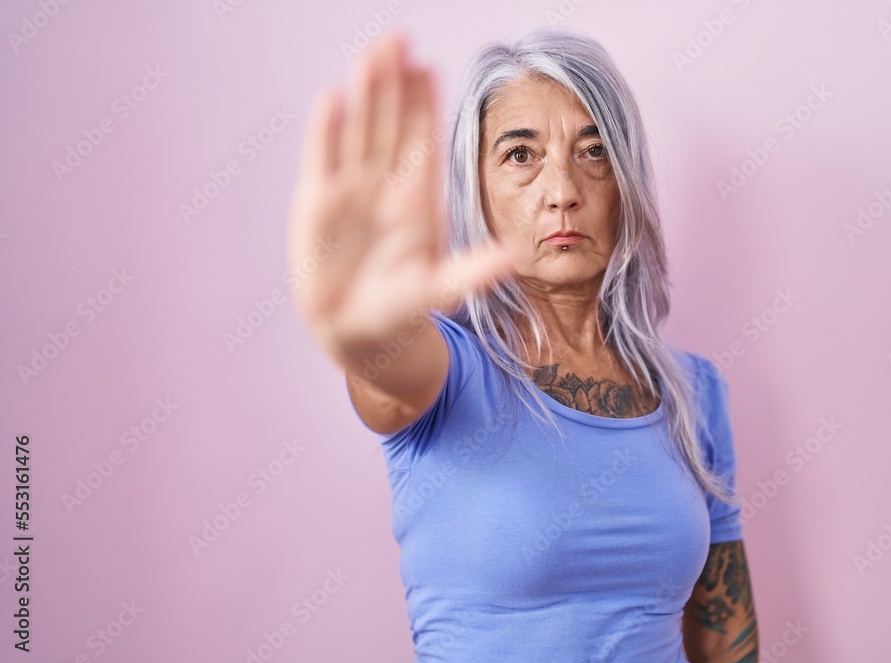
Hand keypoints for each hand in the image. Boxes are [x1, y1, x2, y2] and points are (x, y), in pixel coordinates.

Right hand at [286, 32, 519, 355]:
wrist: (357, 332)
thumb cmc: (402, 308)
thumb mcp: (441, 290)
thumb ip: (472, 272)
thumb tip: (512, 257)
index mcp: (417, 199)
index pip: (421, 141)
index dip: (424, 105)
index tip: (428, 66)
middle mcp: (383, 187)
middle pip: (389, 125)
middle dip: (393, 84)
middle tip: (397, 40)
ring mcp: (349, 192)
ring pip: (358, 132)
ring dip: (362, 95)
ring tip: (369, 56)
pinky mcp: (315, 206)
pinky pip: (321, 160)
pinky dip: (325, 132)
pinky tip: (332, 99)